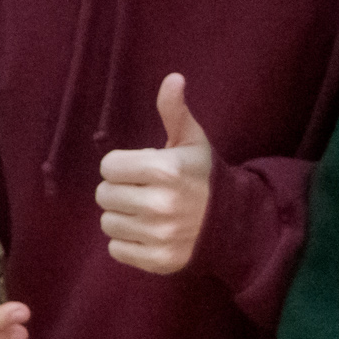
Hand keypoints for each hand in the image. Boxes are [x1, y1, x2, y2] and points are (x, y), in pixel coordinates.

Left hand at [98, 73, 214, 275]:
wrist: (235, 223)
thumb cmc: (204, 176)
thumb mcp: (192, 140)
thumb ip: (174, 111)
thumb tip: (173, 78)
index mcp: (165, 170)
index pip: (109, 167)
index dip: (122, 166)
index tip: (141, 169)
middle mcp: (160, 205)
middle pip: (104, 195)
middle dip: (120, 190)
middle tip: (142, 191)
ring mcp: (159, 236)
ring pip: (108, 223)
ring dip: (122, 216)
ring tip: (145, 212)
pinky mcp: (158, 261)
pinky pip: (117, 249)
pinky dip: (127, 242)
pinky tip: (148, 232)